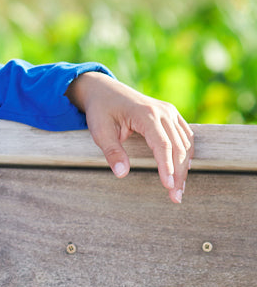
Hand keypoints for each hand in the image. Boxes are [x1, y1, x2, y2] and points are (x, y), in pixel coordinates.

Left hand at [66, 71, 193, 202]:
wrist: (103, 89)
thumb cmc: (100, 110)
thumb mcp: (99, 130)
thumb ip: (111, 151)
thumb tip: (121, 174)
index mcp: (146, 114)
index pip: (163, 144)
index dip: (167, 167)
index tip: (169, 187)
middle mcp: (163, 112)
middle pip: (178, 147)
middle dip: (179, 174)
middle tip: (176, 197)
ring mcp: (169, 112)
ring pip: (185, 143)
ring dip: (184, 167)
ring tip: (179, 189)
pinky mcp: (171, 114)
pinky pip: (185, 136)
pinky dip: (186, 153)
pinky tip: (183, 170)